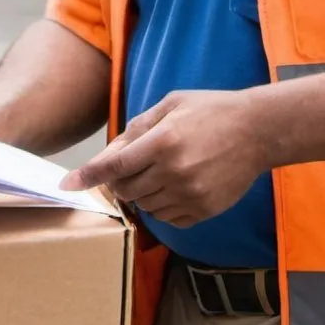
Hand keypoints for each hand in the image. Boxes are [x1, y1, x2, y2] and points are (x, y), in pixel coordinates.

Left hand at [59, 90, 265, 227]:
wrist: (257, 131)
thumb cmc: (211, 110)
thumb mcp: (172, 105)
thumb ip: (138, 129)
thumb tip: (109, 153)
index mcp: (163, 141)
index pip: (115, 165)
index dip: (88, 176)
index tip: (67, 185)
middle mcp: (174, 171)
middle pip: (127, 189)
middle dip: (120, 181)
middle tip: (130, 168)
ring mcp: (190, 194)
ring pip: (146, 206)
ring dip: (142, 194)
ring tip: (159, 173)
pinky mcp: (204, 210)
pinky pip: (168, 219)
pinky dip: (162, 207)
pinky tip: (174, 187)